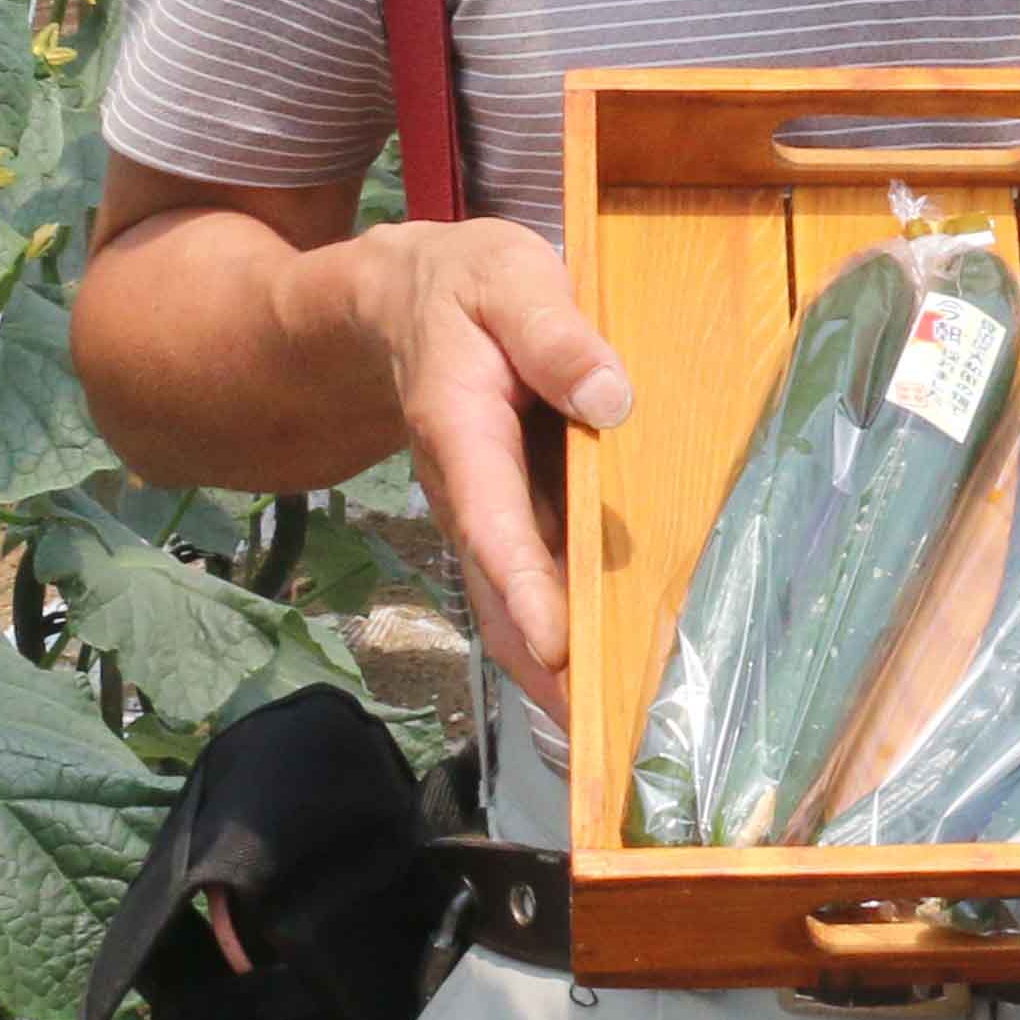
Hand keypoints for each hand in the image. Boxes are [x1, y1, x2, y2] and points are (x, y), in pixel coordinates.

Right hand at [361, 218, 630, 697]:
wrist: (401, 305)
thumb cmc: (463, 289)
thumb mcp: (507, 279)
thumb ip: (554, 334)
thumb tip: (612, 398)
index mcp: (463, 431)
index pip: (491, 522)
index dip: (525, 587)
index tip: (555, 649)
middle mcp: (469, 493)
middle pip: (501, 598)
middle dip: (546, 673)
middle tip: (599, 740)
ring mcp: (487, 515)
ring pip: (517, 610)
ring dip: (560, 675)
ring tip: (617, 736)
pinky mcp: (510, 522)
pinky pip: (537, 590)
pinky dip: (569, 639)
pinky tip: (618, 679)